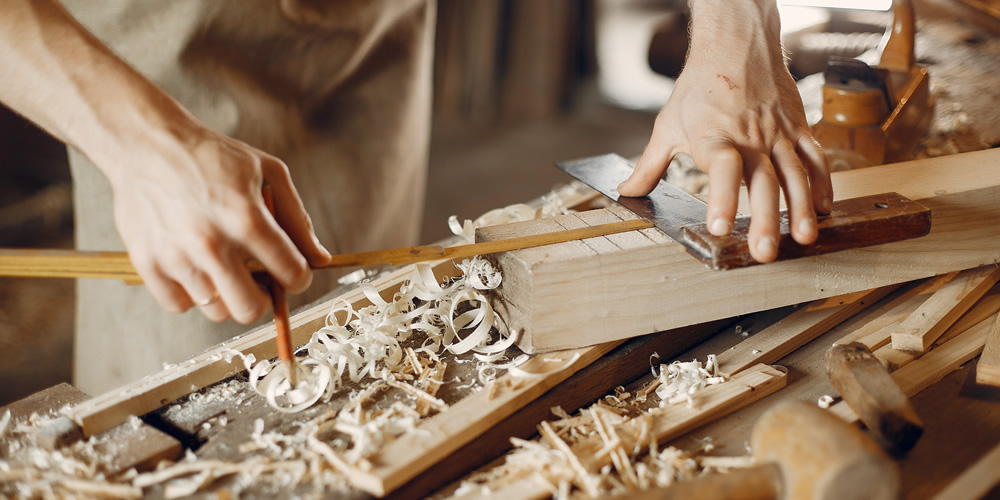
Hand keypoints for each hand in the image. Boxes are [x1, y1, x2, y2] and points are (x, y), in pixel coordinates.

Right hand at [108, 124, 332, 322]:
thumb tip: (320, 259)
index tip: (292, 271)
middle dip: (263, 297)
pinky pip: (178, 305)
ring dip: (226, 293)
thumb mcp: (269, 172)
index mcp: (246, 219)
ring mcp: (176, 256)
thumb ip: (298, 219)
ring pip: (216, 310)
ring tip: (222, 263)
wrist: (146, 143)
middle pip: (250, 309)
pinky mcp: (146, 263)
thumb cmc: (212, 156)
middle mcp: (211, 243)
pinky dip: (190, 293)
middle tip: (258, 278)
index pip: (291, 275)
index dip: (299, 277)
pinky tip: (195, 266)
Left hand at [617, 0, 832, 263]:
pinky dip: (822, 184)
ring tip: (803, 238)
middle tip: (765, 252)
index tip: (718, 226)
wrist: (736, 46)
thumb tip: (625, 191)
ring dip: (801, 208)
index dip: (721, 197)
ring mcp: (777, 133)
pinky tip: (825, 209)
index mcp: (714, 137)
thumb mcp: (667, 125)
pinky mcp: (798, 128)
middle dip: (765, 219)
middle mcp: (749, 137)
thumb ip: (649, 166)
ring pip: (794, 174)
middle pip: (762, 181)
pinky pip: (815, 158)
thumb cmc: (699, 87)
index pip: (720, 168)